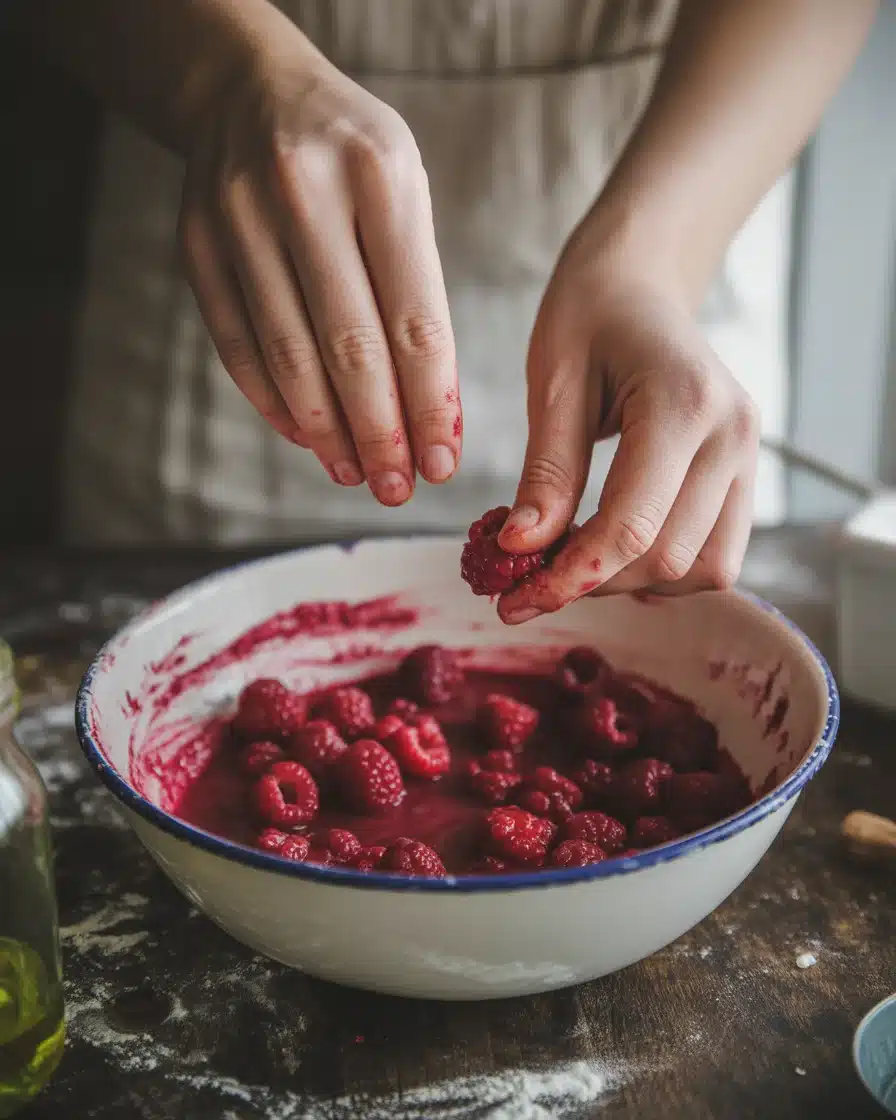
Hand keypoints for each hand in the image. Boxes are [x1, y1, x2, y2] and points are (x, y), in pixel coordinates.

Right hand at [178, 34, 459, 504]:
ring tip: (356, 474)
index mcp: (380, 176)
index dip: (430, 404)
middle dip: (380, 432)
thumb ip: (417, 293)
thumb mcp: (405, 193)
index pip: (414, 318)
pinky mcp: (197, 246)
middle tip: (397, 488)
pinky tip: (306, 437)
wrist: (248, 92)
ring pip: (288, 355)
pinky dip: (273, 403)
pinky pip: (238, 345)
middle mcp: (304, 192)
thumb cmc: (352, 158)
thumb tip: (431, 416)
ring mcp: (239, 219)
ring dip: (326, 431)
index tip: (442, 462)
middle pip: (349, 346)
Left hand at [497, 230, 759, 623]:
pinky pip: (715, 552)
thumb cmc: (589, 317)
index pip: (631, 525)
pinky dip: (661, 567)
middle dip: (595, 583)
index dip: (571, 575)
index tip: (514, 600)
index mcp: (685, 403)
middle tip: (527, 583)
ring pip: (704, 569)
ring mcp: (749, 454)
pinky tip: (610, 549)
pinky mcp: (745, 472)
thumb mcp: (553, 385)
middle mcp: (733, 435)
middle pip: (669, 558)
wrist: (640, 284)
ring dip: (633, 583)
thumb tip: (521, 551)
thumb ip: (546, 473)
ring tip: (572, 563)